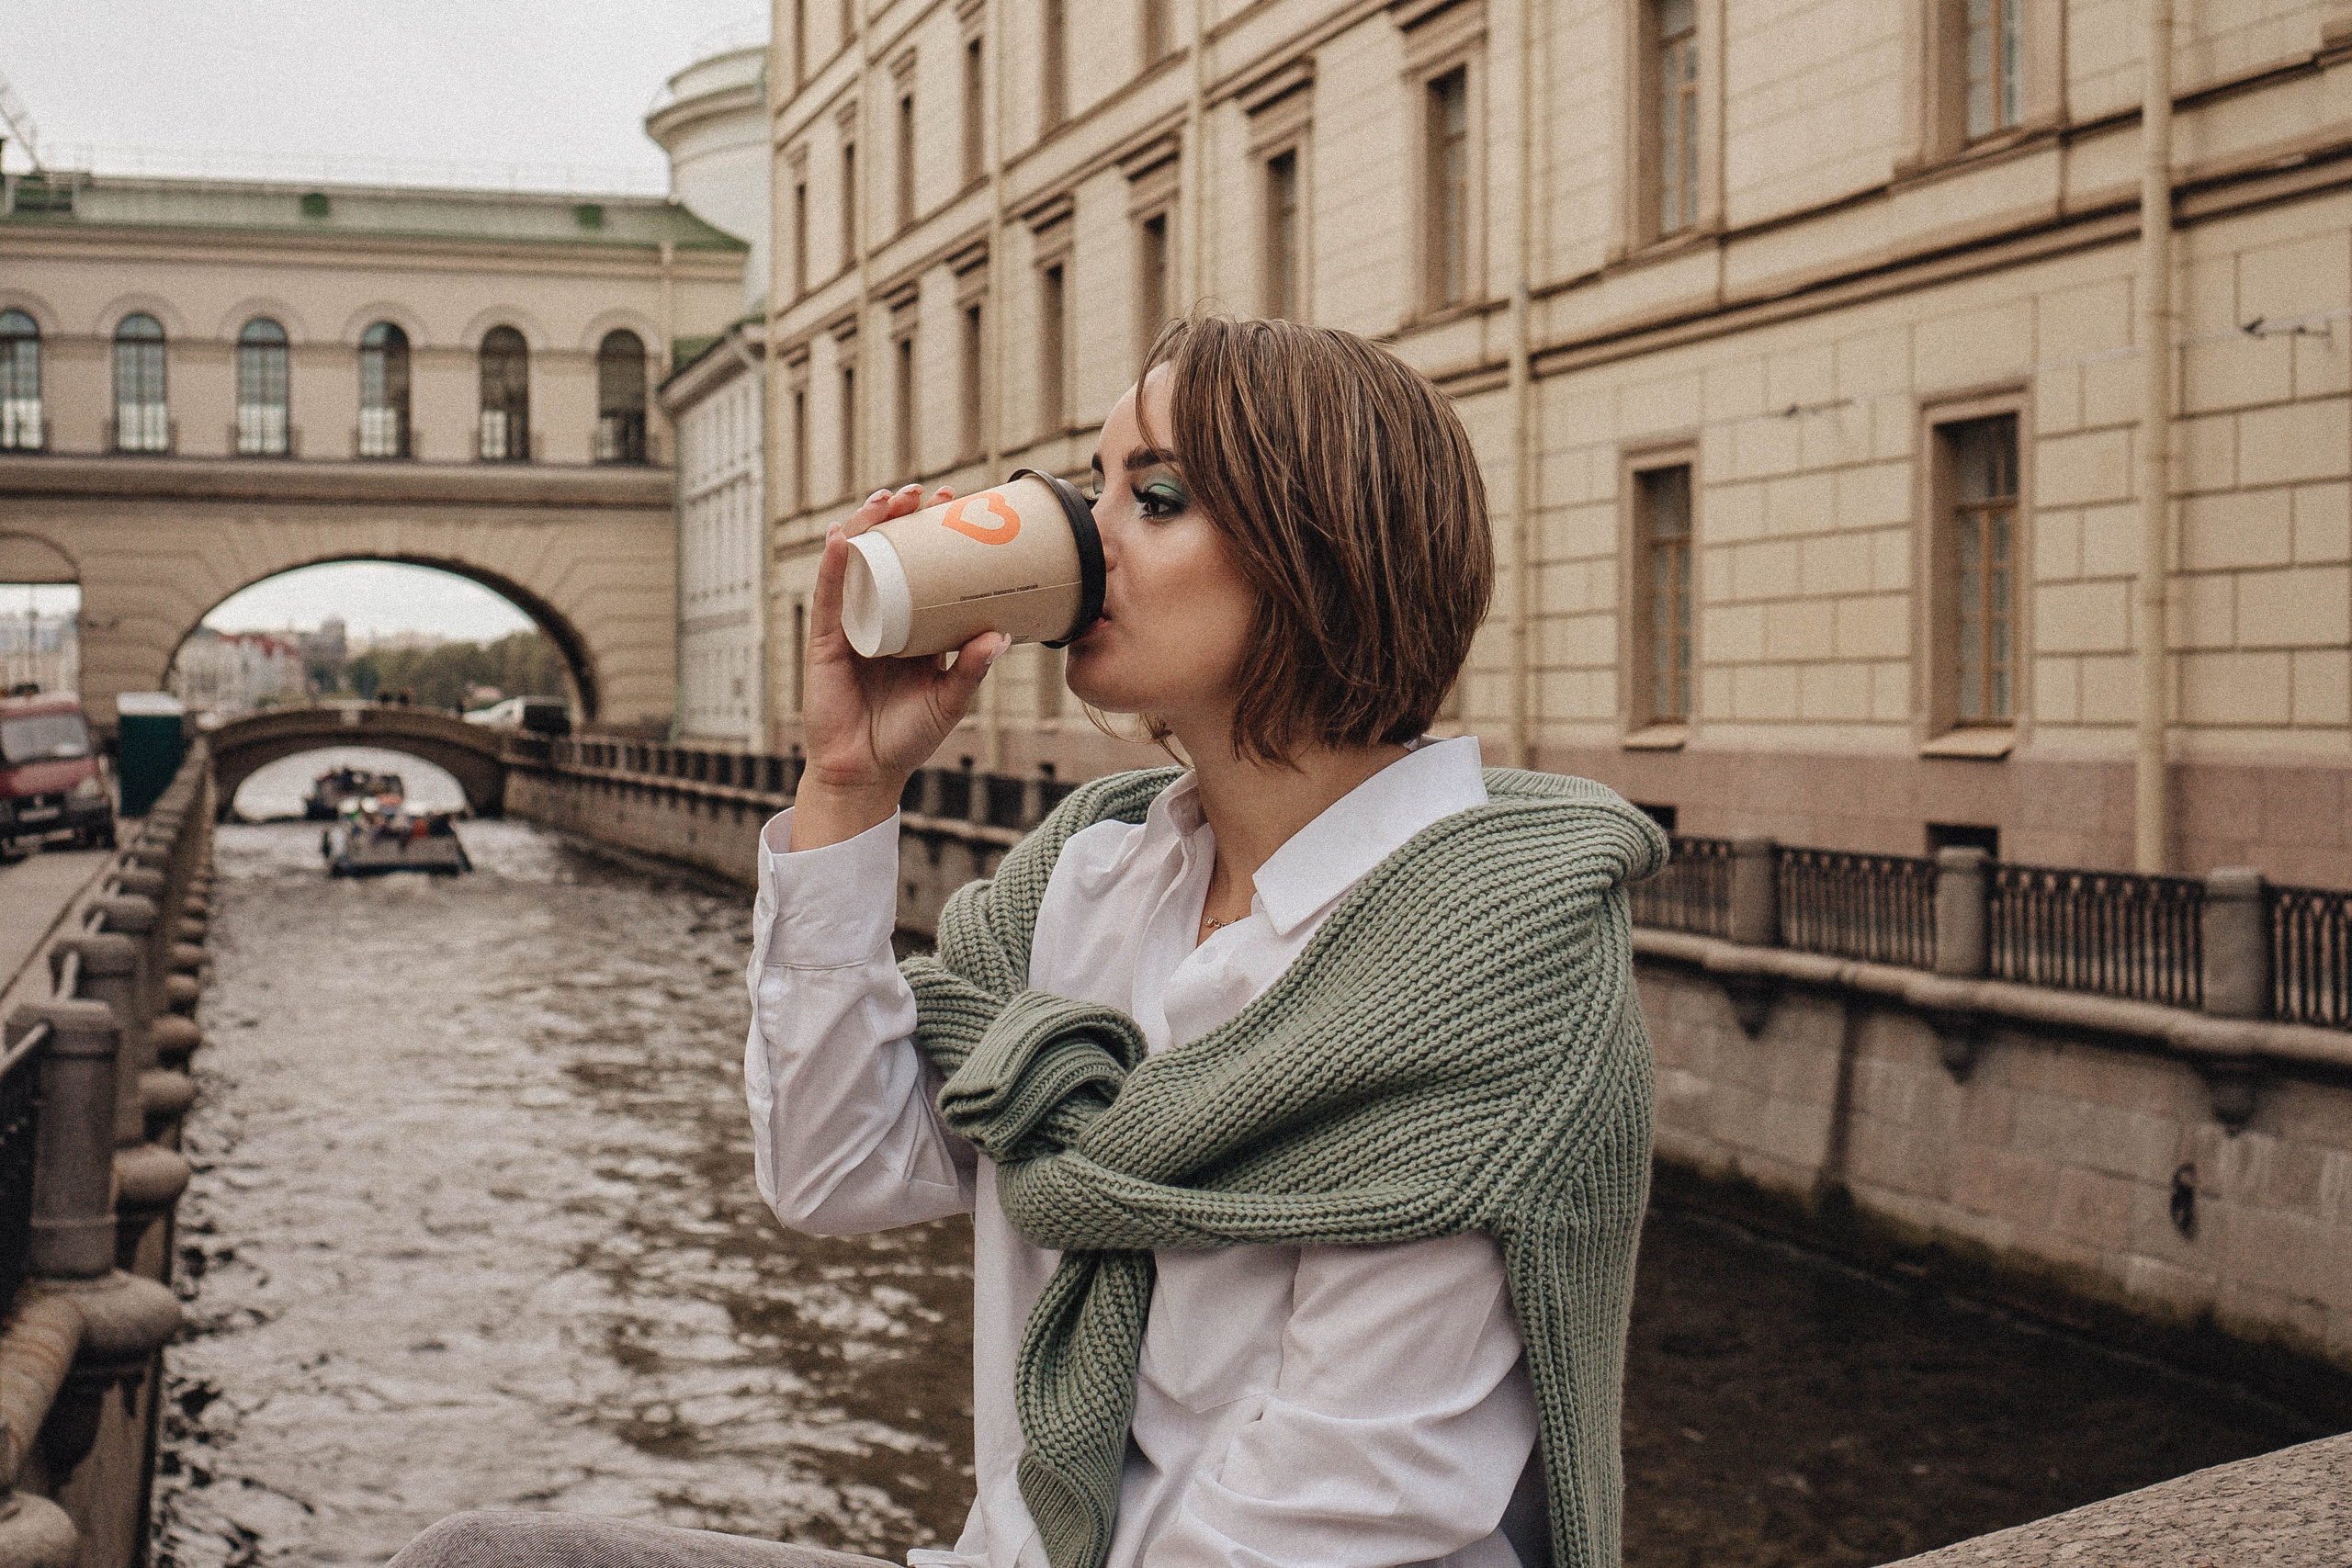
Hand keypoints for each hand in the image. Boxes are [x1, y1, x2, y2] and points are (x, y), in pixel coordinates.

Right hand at [792, 483, 1009, 849]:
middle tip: (923, 492)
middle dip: (901, 518)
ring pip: (856, 564)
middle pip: (888, 554)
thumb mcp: (949, 701)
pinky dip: (832, 566)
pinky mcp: (825, 640)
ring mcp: (851, 624)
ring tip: (886, 501)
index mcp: (914, 625)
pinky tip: (840, 538)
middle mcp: (881, 616)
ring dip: (867, 526)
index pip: (924, 567)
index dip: (934, 533)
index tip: (955, 501)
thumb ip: (971, 669)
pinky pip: (828, 596)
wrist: (865, 772)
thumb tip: (1002, 635)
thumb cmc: (908, 737)